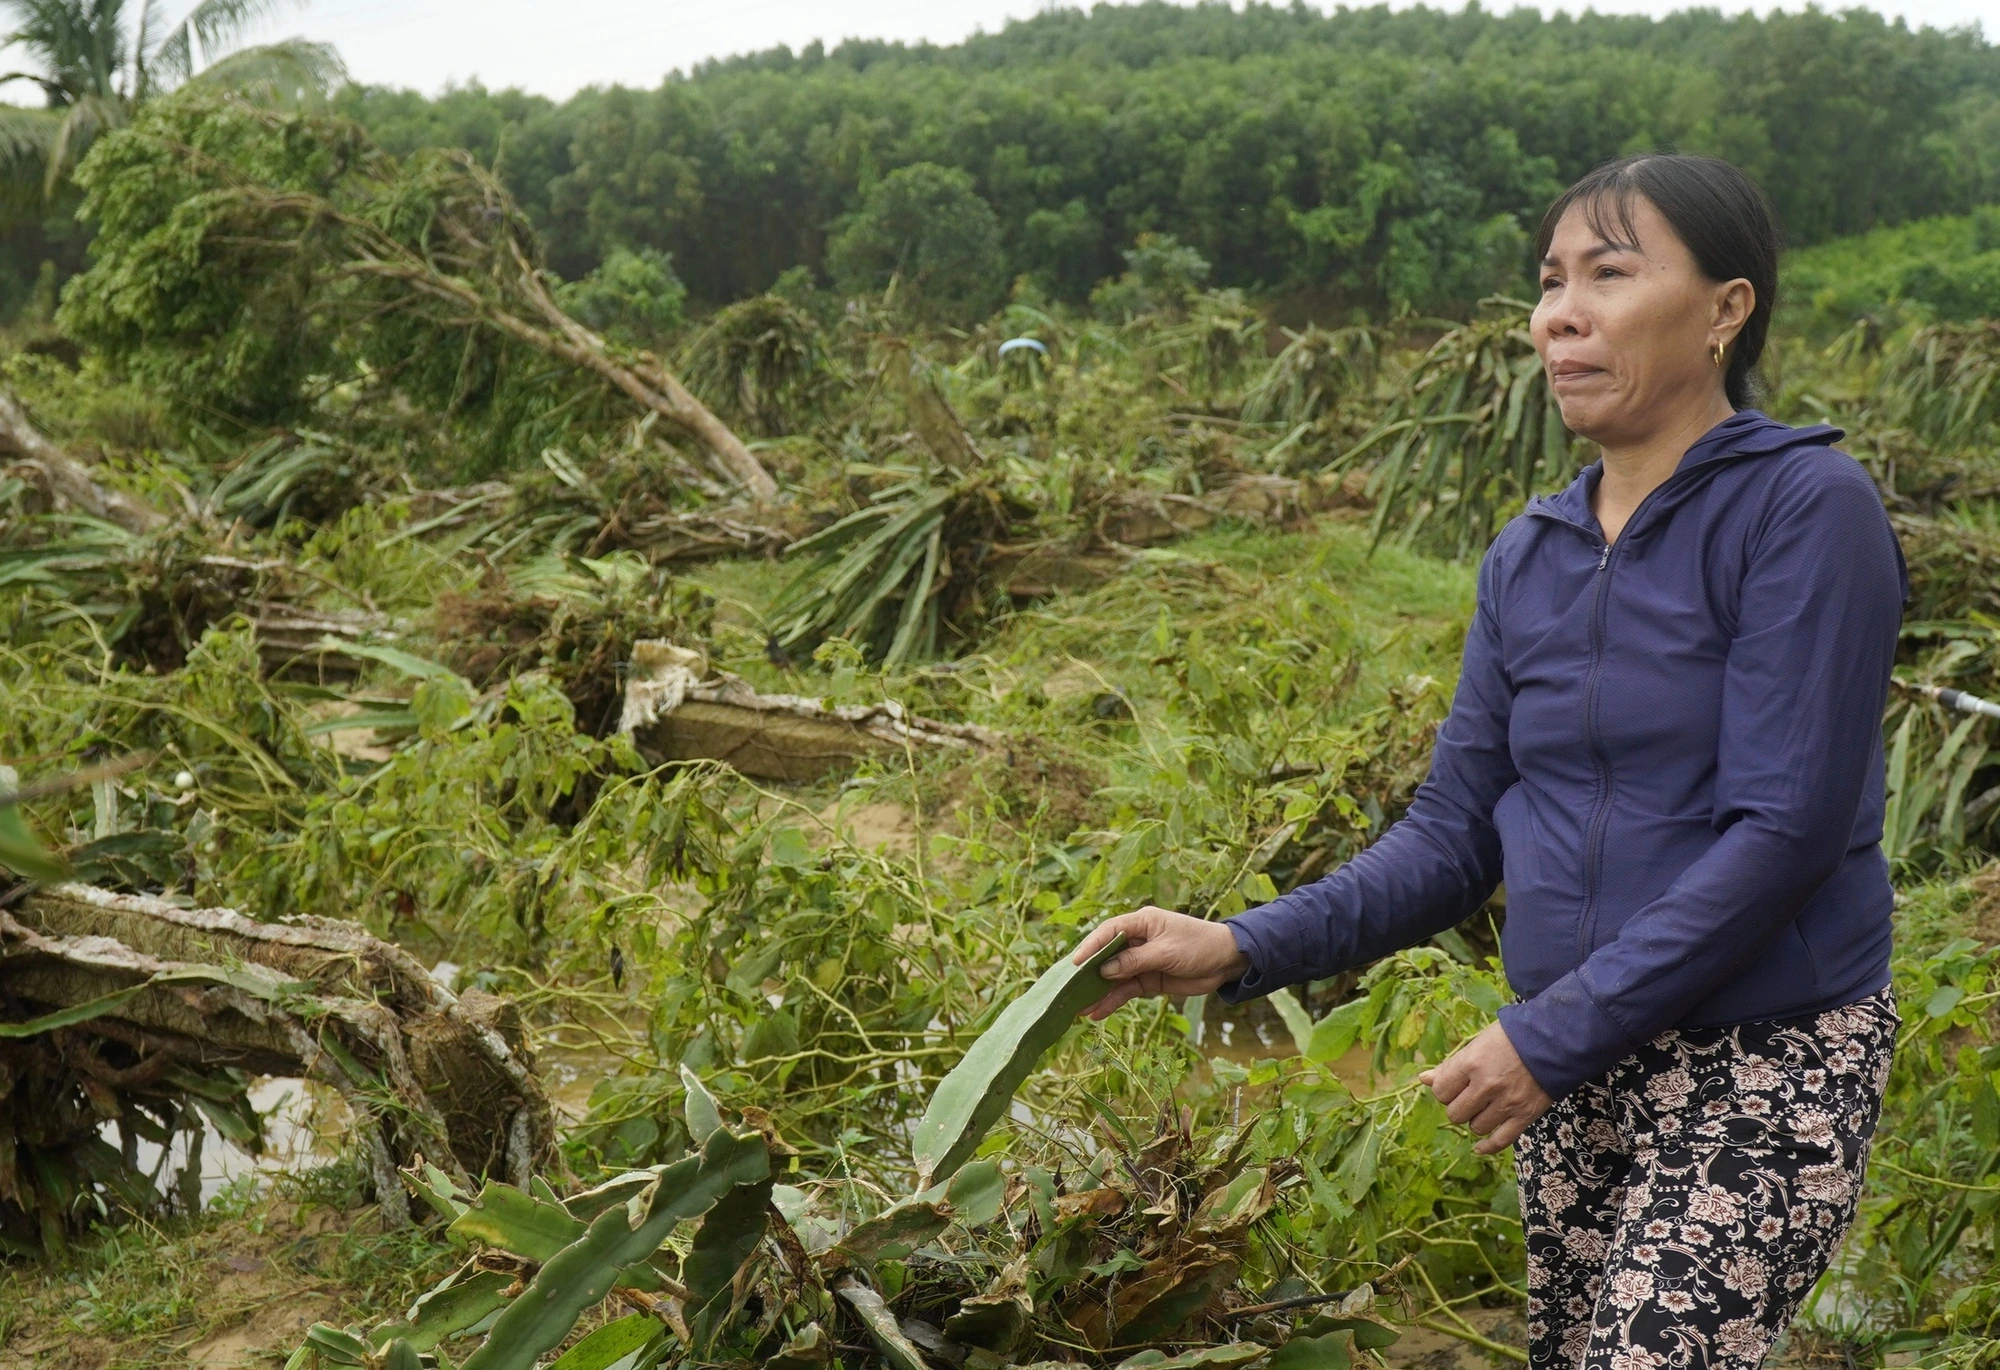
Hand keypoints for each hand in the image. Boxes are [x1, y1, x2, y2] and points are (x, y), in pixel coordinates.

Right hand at [1070, 906, 1249, 1020]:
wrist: (1226, 962)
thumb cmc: (1199, 945)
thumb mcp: (1167, 952)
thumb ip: (1135, 961)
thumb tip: (1105, 970)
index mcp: (1141, 923)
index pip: (1108, 932)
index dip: (1090, 947)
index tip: (1075, 964)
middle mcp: (1136, 941)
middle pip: (1106, 957)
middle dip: (1088, 974)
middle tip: (1069, 990)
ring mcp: (1141, 961)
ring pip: (1113, 978)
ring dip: (1098, 993)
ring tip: (1079, 1009)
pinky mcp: (1147, 980)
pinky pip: (1125, 991)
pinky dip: (1113, 1001)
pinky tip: (1098, 1013)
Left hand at [1419, 1021, 1551, 1154]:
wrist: (1553, 1042)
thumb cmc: (1511, 1038)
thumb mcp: (1477, 1043)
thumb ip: (1451, 1065)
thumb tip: (1423, 1079)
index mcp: (1471, 1063)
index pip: (1441, 1091)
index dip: (1445, 1090)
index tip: (1455, 1085)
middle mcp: (1486, 1085)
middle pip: (1455, 1113)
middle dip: (1459, 1107)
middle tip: (1469, 1097)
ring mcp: (1506, 1103)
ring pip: (1476, 1127)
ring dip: (1476, 1120)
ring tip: (1485, 1107)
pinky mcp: (1524, 1116)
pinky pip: (1500, 1141)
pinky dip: (1488, 1147)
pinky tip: (1480, 1148)